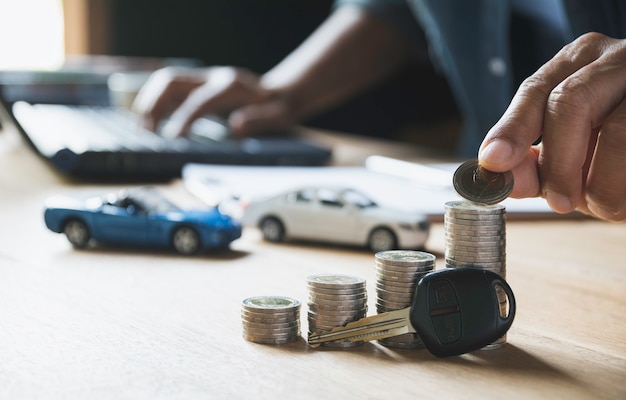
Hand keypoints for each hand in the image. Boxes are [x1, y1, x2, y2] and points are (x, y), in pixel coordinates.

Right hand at [132, 66, 295, 137]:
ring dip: (150, 102)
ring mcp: (205, 79)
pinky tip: (153, 122)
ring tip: (145, 129)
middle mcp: (214, 77)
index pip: (198, 101)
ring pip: (166, 82)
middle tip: (147, 133)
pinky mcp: (199, 84)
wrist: (281, 93)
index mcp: (231, 87)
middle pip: (172, 82)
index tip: (171, 139)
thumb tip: (236, 126)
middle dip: (154, 105)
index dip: (182, 120)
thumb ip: (259, 121)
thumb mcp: (277, 117)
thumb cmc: (278, 109)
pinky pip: (170, 88)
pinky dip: (157, 102)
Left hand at [478, 32, 625, 221]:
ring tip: (605, 205)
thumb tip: (499, 178)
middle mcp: (614, 58)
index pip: (535, 90)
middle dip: (559, 163)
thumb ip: (533, 164)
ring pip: (617, 130)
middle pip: (570, 102)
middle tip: (559, 202)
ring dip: (603, 183)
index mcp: (578, 61)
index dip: (512, 129)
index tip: (493, 162)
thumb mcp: (569, 154)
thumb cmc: (614, 152)